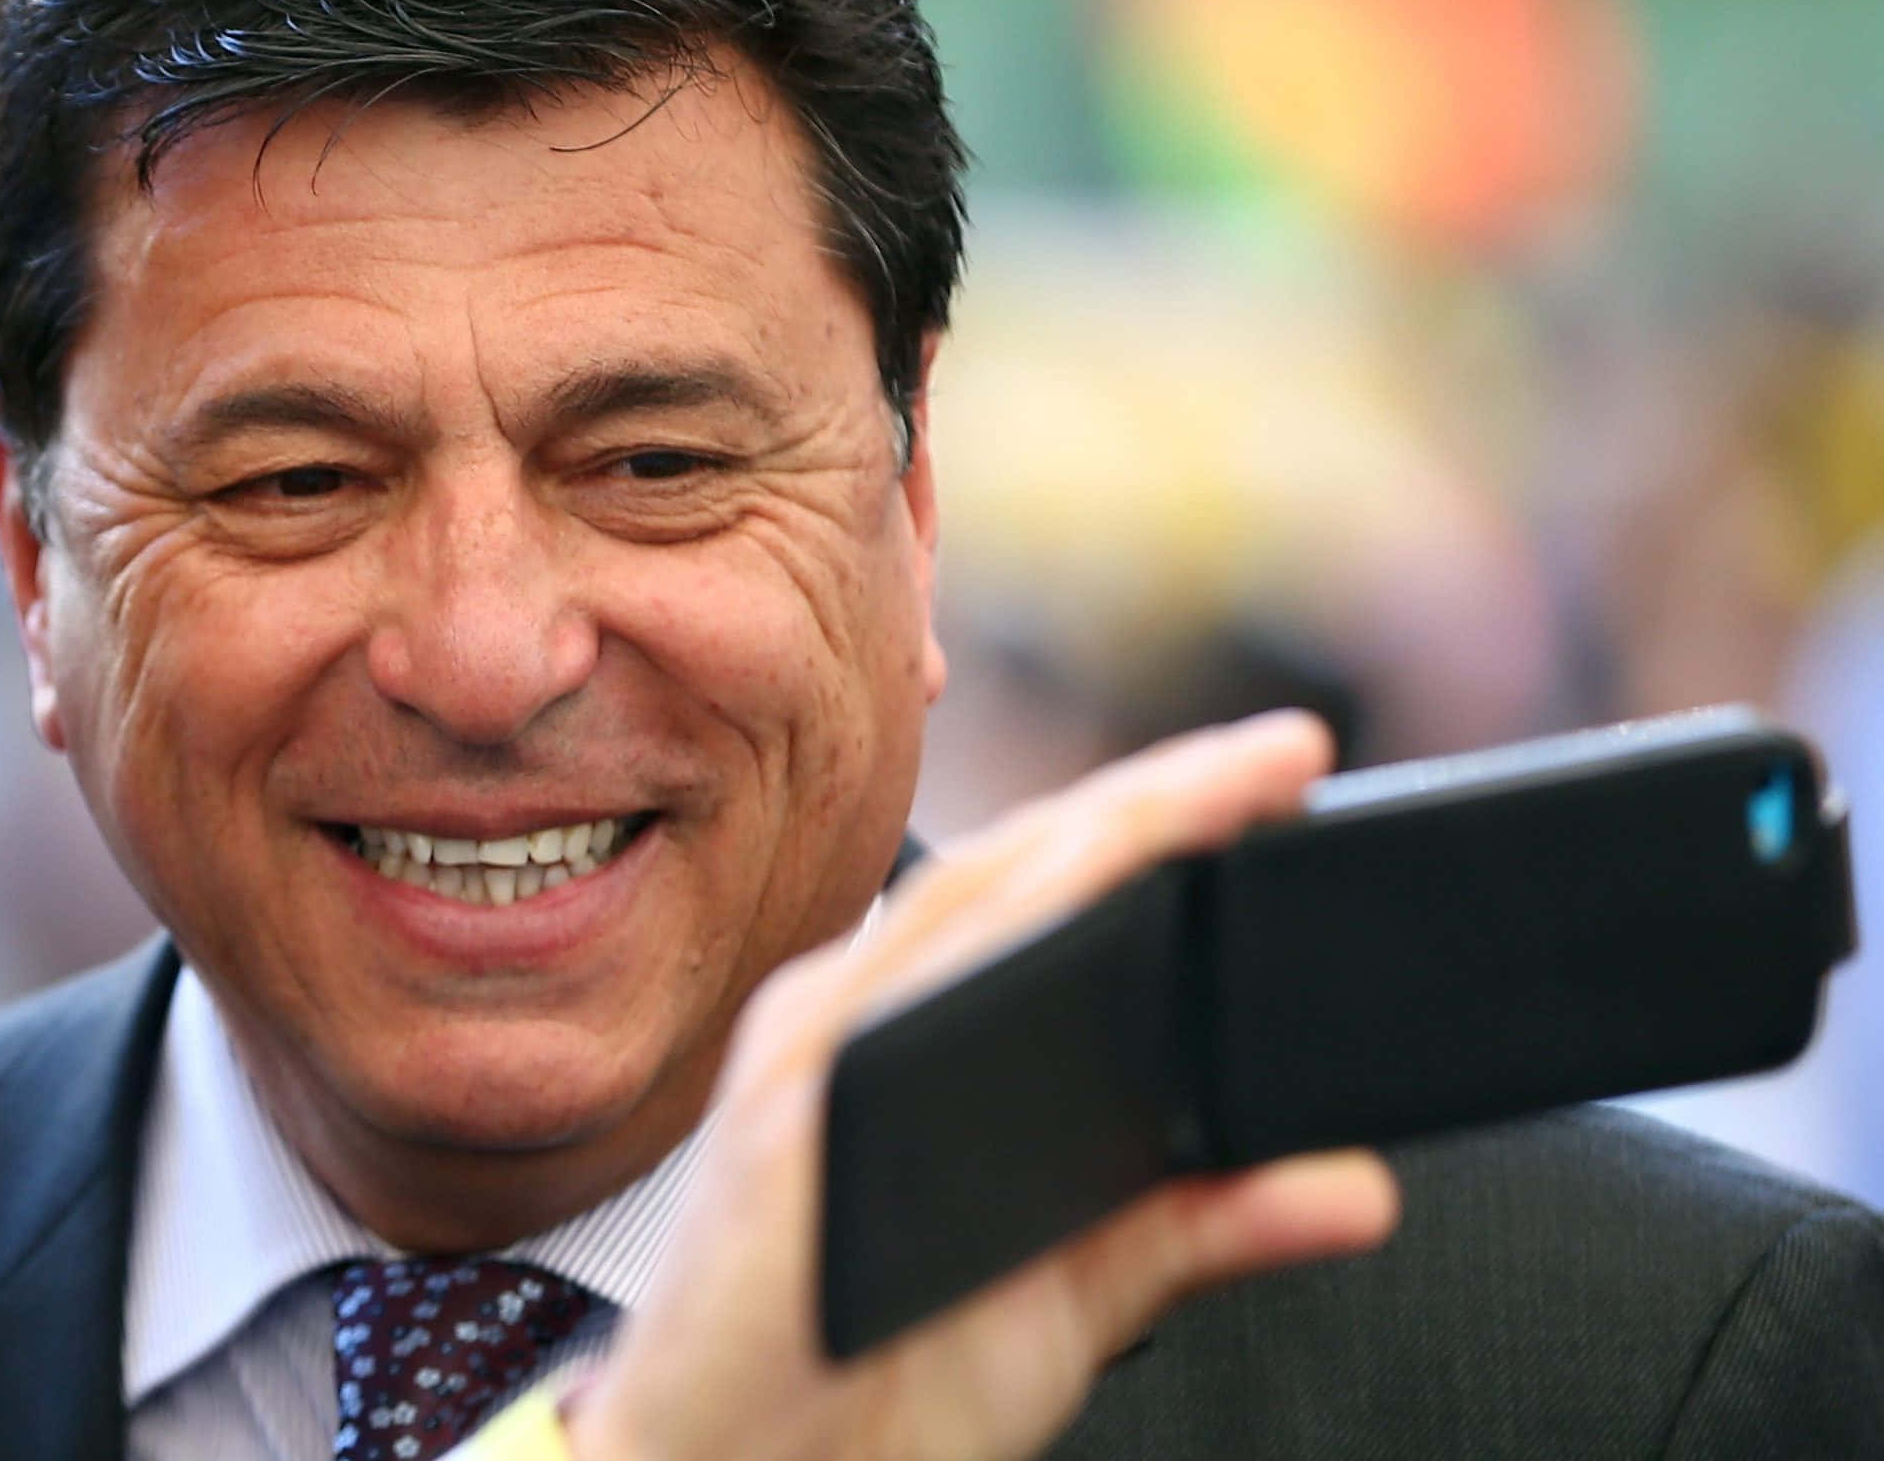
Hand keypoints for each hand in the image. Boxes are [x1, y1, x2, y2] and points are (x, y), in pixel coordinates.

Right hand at [565, 711, 1399, 1460]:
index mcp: (901, 1038)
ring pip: (956, 908)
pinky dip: (995, 944)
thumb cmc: (869, 1389)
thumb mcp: (1074, 1300)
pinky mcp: (787, 1130)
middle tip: (1289, 754)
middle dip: (1151, 799)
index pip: (1039, 900)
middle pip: (1009, 871)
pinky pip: (899, 1003)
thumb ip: (1195, 1226)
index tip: (1281, 775)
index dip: (1154, 823)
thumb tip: (1356, 1181)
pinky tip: (1086, 909)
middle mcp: (844, 1020)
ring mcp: (805, 1062)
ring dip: (1088, 841)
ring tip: (1216, 798)